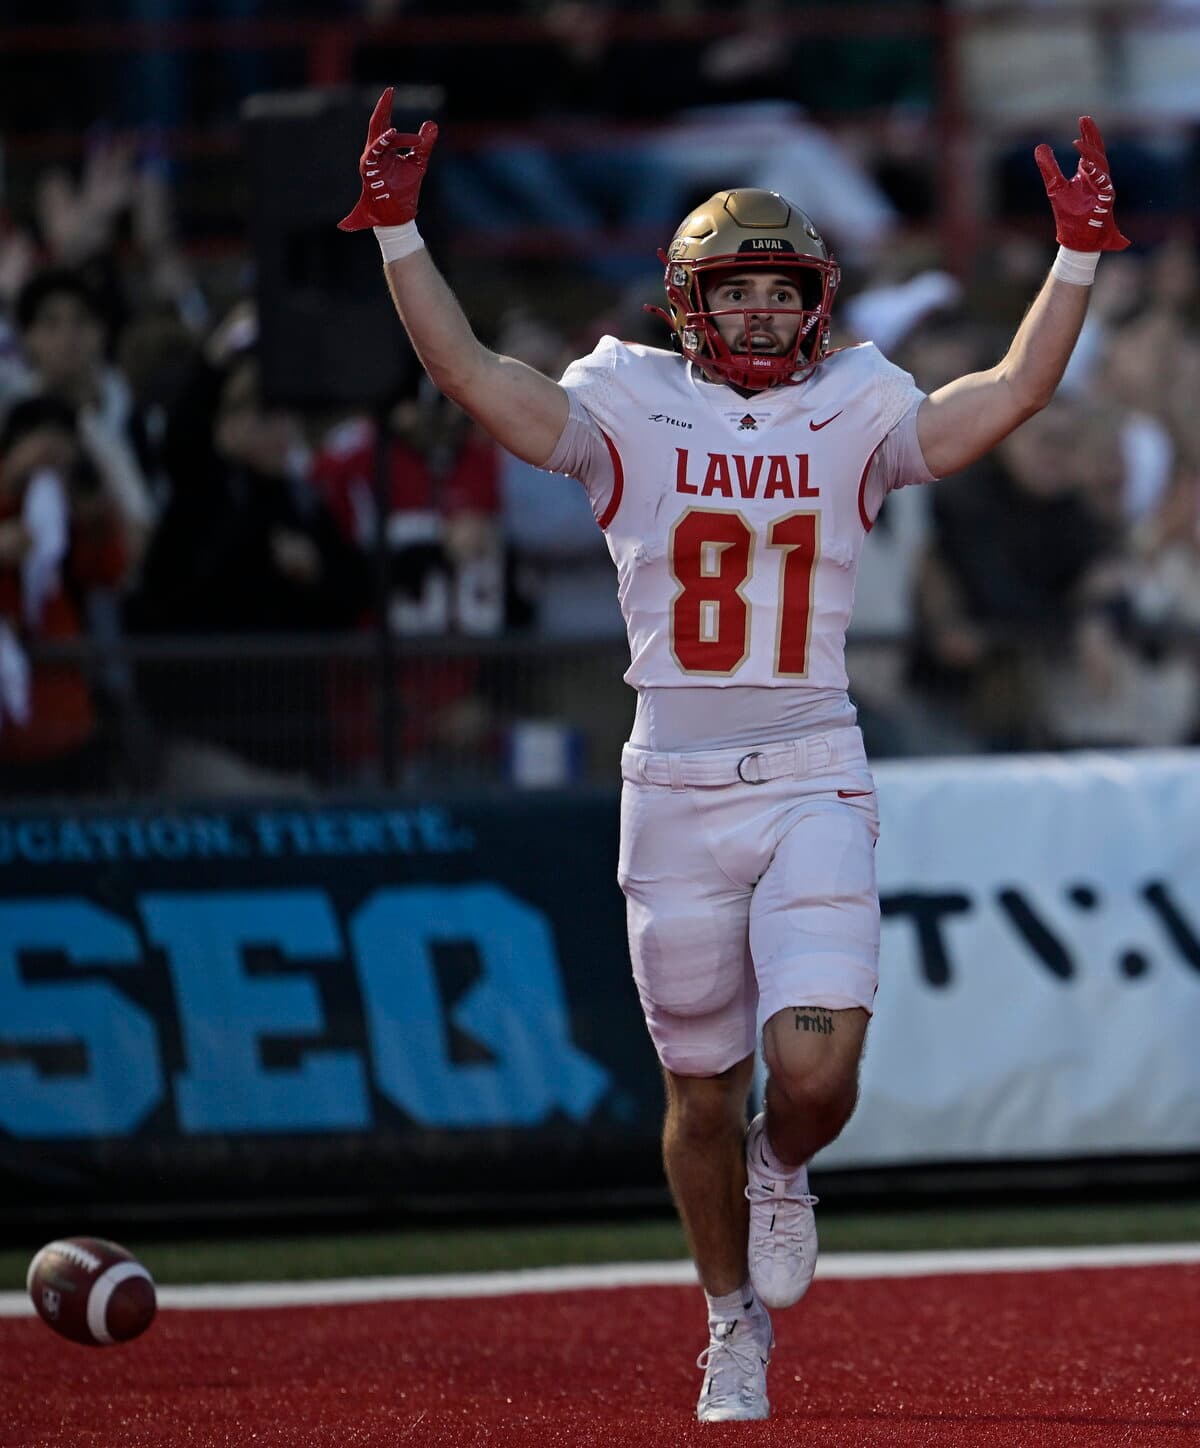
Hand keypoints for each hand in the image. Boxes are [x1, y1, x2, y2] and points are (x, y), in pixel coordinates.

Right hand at [338, 87, 437, 231]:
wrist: (399, 215)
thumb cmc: (405, 190)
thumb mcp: (419, 163)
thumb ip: (424, 145)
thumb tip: (432, 123)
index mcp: (383, 149)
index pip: (384, 123)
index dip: (387, 106)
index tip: (392, 90)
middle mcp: (375, 153)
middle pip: (376, 125)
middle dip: (382, 107)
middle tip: (389, 91)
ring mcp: (371, 162)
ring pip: (377, 137)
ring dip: (386, 123)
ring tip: (390, 105)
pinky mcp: (371, 172)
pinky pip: (375, 153)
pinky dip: (383, 142)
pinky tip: (392, 133)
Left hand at [1034, 116, 1129, 251]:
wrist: (1076, 239)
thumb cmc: (1069, 214)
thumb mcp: (1054, 186)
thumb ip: (1049, 167)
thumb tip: (1040, 146)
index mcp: (1088, 174)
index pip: (1090, 149)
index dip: (1088, 134)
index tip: (1083, 118)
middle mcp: (1098, 179)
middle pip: (1098, 153)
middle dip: (1092, 136)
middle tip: (1085, 120)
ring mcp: (1103, 190)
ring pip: (1101, 168)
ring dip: (1091, 155)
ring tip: (1079, 142)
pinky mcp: (1104, 203)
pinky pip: (1103, 187)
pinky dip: (1095, 177)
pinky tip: (1085, 166)